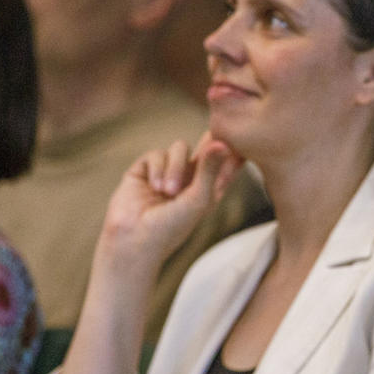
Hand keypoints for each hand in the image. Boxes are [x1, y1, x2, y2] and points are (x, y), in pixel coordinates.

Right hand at [97, 133, 243, 274]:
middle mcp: (189, 178)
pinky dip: (157, 169)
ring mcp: (167, 171)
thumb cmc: (171, 227)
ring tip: (168, 192)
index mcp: (209, 188)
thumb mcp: (198, 199)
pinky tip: (154, 188)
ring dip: (175, 167)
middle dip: (210, 140)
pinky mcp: (145, 169)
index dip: (233, 151)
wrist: (134, 239)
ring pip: (180, 148)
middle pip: (205, 146)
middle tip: (214, 134)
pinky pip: (156, 154)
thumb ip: (209, 169)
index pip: (226, 163)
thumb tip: (222, 142)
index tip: (239, 148)